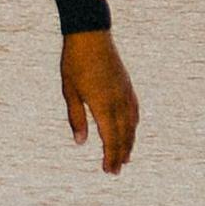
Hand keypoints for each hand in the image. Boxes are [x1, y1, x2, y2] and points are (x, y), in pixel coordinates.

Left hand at [62, 29, 138, 173]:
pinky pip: (134, 110)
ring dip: (129, 142)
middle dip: (119, 154)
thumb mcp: (70, 91)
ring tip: (125, 157)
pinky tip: (131, 130)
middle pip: (123, 135)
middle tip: (115, 171)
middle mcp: (118, 101)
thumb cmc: (75, 62)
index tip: (109, 170)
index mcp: (103, 105)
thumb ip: (76, 117)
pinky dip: (133, 125)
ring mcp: (125, 93)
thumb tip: (81, 142)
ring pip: (131, 124)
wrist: (90, 35)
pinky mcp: (127, 85)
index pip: (110, 138)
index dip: (110, 156)